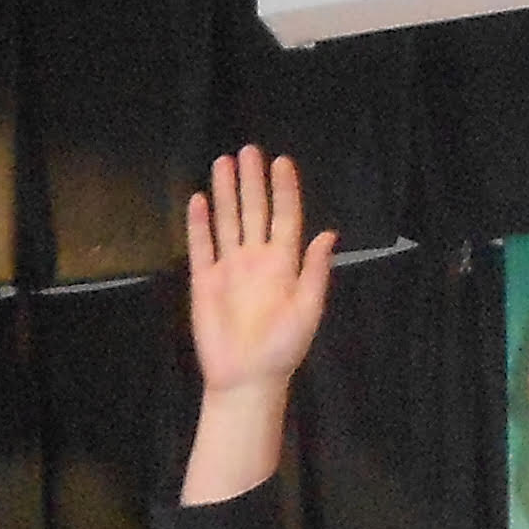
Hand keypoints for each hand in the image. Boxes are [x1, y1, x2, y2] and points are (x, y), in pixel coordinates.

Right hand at [185, 147, 333, 393]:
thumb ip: (315, 271)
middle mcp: (256, 260)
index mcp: (284, 265)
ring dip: (227, 192)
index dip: (284, 190)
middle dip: (252, 181)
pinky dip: (200, 223)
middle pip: (254, 211)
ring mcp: (229, 268)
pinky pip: (201, 245)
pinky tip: (200, 199)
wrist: (246, 379)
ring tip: (224, 162)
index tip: (282, 162)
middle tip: (249, 150)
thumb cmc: (282, 349)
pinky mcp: (205, 281)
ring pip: (228, 221)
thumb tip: (328, 234)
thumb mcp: (308, 310)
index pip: (285, 218)